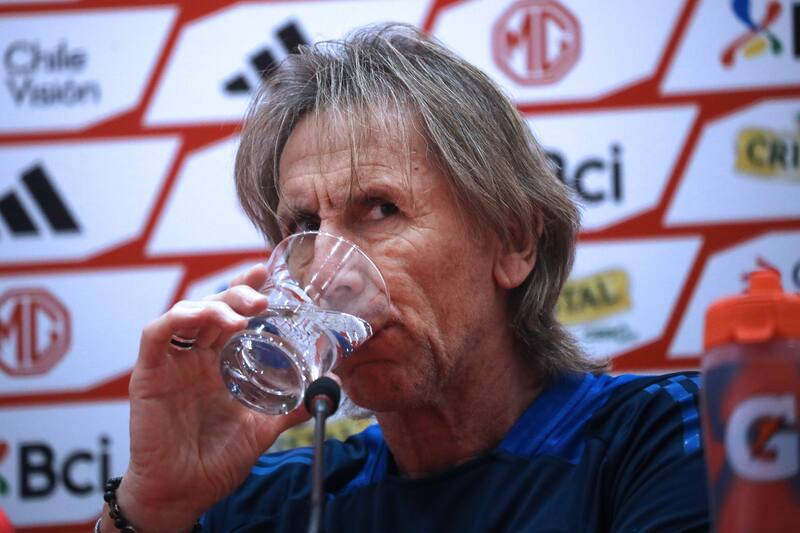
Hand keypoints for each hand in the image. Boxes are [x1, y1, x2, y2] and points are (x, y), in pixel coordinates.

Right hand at [116, 264, 309, 531]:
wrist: (183, 494)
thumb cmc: (216, 460)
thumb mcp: (263, 428)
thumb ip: (292, 406)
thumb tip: (329, 388)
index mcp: (218, 363)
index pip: (231, 313)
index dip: (244, 288)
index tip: (265, 272)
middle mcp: (194, 357)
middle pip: (212, 307)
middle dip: (236, 293)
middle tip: (261, 299)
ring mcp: (171, 364)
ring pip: (185, 313)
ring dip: (212, 305)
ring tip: (239, 315)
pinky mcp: (148, 375)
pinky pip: (155, 335)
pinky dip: (175, 319)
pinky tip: (200, 318)